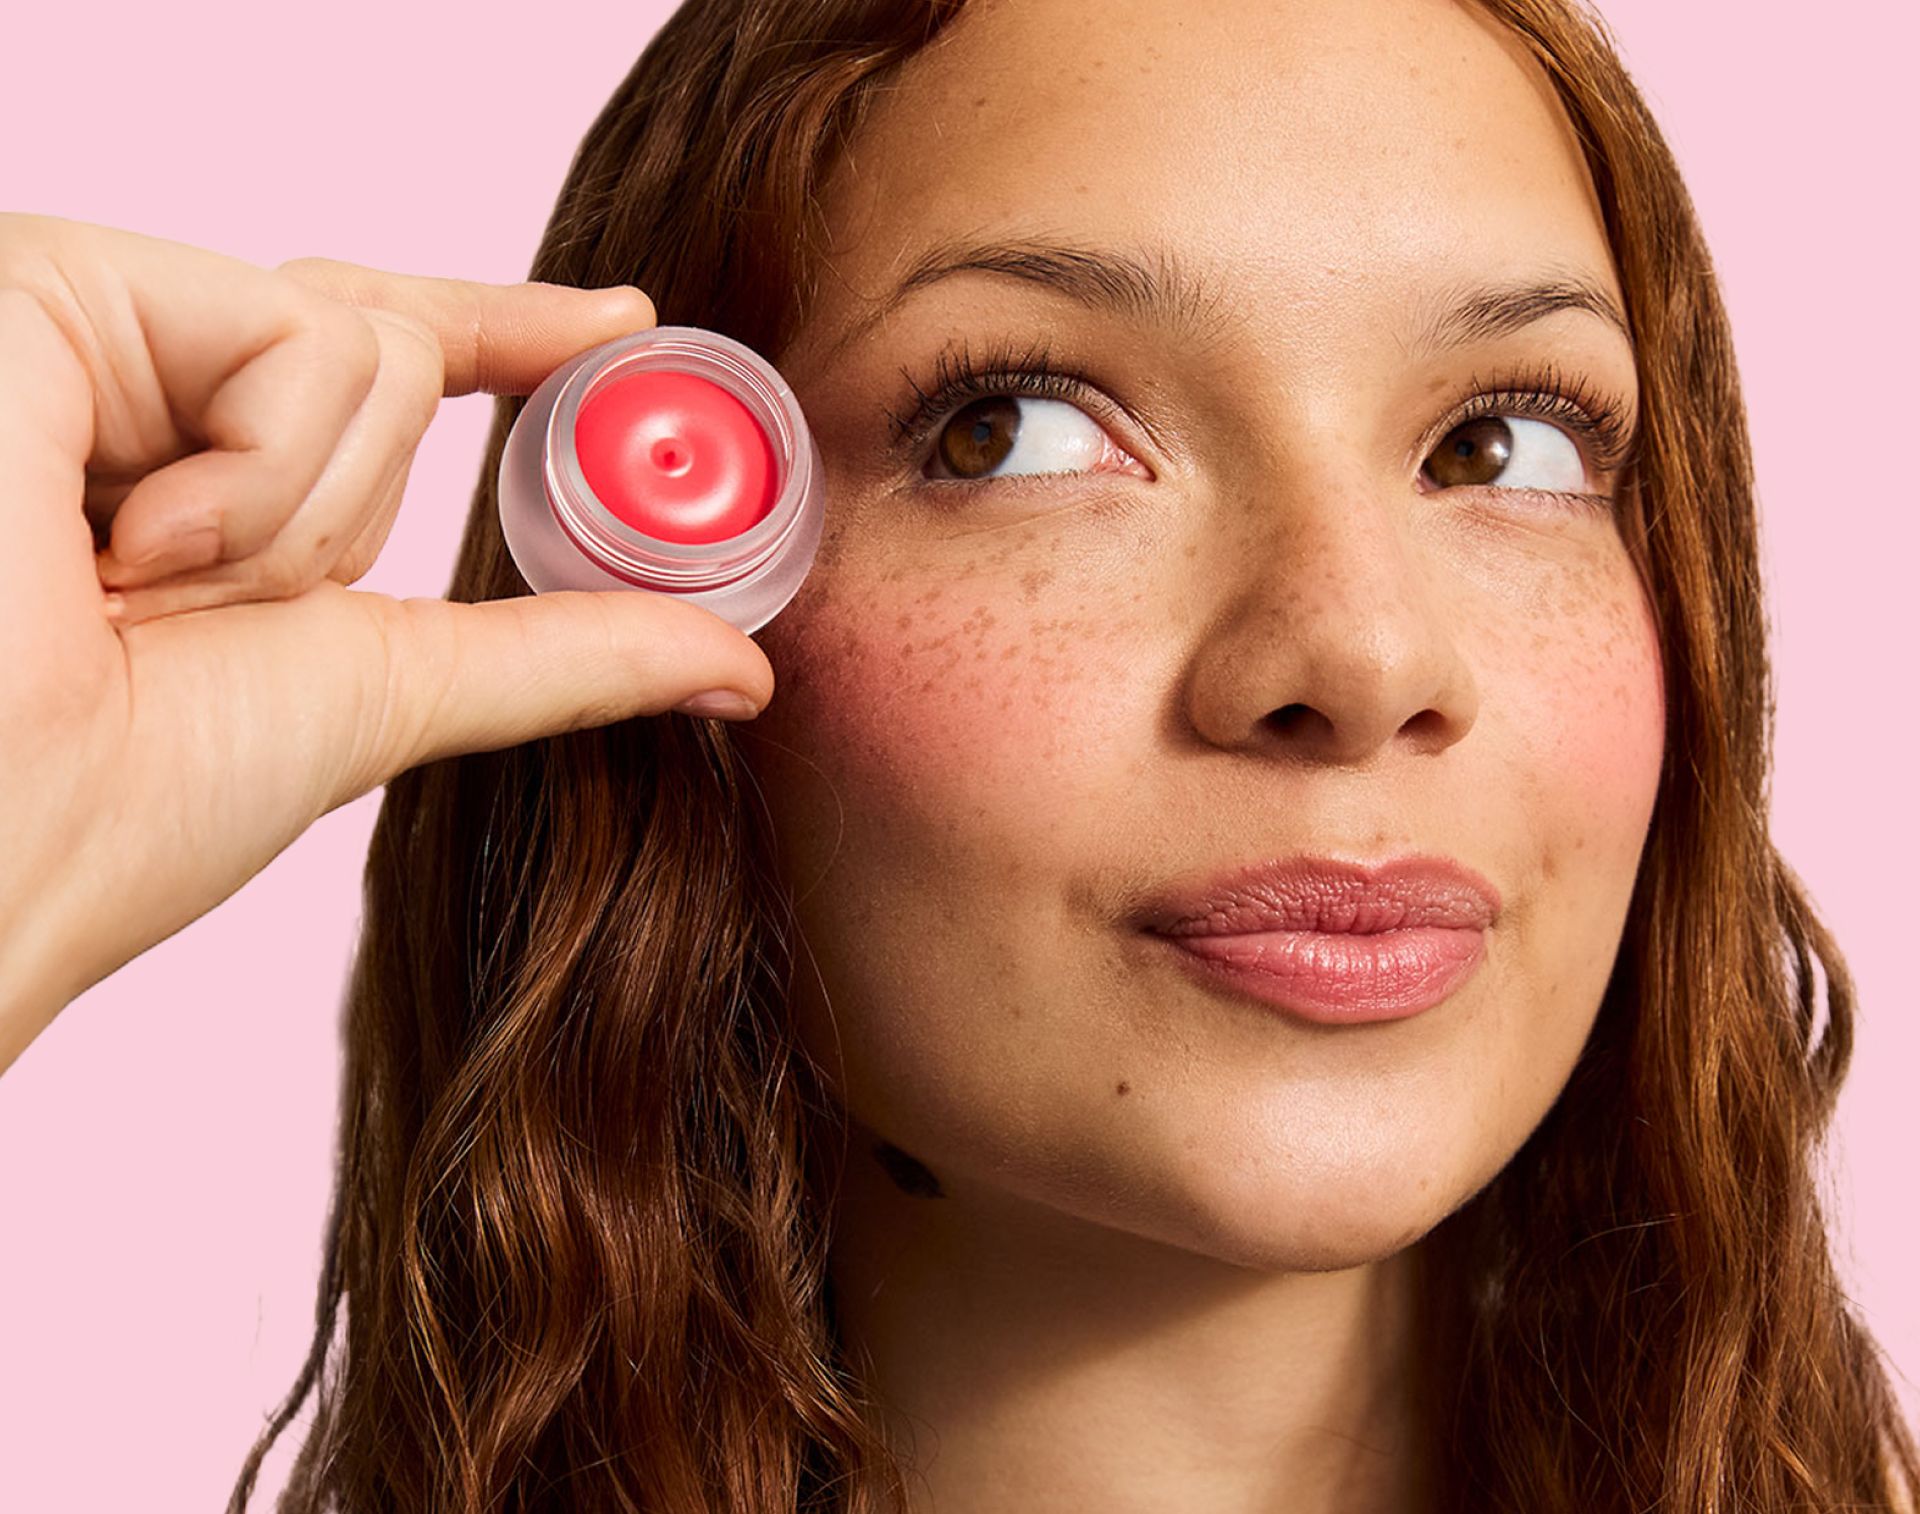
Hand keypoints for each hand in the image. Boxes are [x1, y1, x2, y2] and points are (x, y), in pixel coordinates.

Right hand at [0, 213, 775, 1073]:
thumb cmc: (126, 809)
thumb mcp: (392, 695)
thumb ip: (567, 656)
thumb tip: (740, 665)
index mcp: (206, 480)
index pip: (376, 355)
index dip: (503, 328)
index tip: (621, 322)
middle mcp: (145, 394)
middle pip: (381, 346)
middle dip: (357, 511)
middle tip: (221, 612)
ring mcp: (94, 333)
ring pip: (356, 338)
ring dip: (303, 516)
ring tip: (146, 592)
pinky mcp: (47, 286)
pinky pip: (288, 330)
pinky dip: (259, 472)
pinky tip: (130, 547)